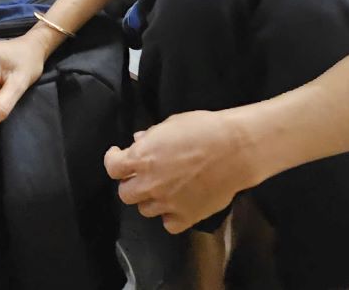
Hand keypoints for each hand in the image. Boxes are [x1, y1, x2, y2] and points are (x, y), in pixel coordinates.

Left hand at [104, 110, 249, 234]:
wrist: (235, 150)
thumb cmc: (204, 129)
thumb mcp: (172, 123)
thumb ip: (151, 136)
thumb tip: (139, 141)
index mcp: (142, 158)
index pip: (112, 167)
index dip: (113, 160)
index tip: (118, 155)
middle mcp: (150, 183)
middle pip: (125, 194)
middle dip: (131, 183)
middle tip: (143, 174)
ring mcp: (167, 203)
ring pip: (145, 210)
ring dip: (150, 199)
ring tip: (164, 189)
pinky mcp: (186, 217)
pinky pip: (168, 224)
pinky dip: (170, 215)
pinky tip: (178, 204)